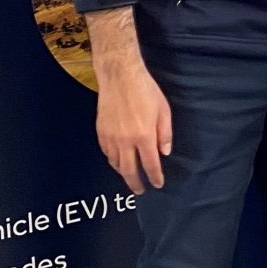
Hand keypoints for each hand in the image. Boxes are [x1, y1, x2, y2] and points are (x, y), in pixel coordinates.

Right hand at [95, 60, 172, 195]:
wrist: (119, 75)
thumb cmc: (145, 90)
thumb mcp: (163, 110)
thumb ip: (165, 134)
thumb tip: (165, 152)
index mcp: (144, 136)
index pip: (150, 164)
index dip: (155, 177)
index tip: (157, 184)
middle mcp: (126, 140)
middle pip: (129, 170)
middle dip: (136, 183)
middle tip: (140, 191)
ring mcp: (111, 137)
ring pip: (116, 163)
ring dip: (123, 172)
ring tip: (130, 175)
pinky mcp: (101, 131)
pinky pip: (106, 152)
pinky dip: (113, 160)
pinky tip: (118, 159)